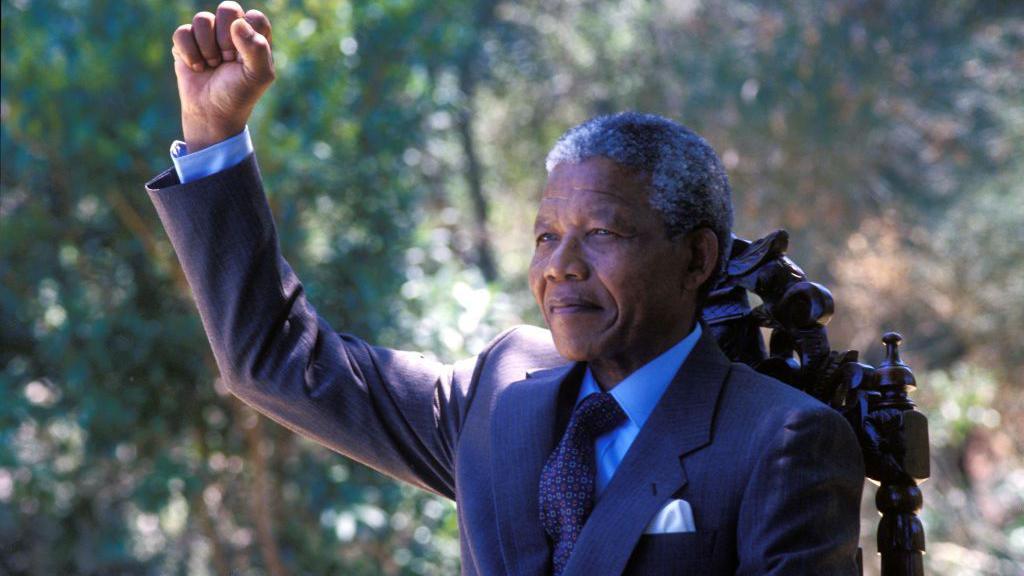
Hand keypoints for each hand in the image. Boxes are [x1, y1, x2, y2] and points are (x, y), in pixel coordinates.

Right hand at [171, 2, 273, 151]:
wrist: (212, 113)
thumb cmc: (239, 93)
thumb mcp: (258, 76)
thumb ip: (257, 48)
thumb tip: (238, 23)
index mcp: (255, 35)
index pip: (254, 17)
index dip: (247, 37)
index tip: (244, 59)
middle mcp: (232, 30)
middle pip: (227, 9)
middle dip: (225, 39)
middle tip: (227, 60)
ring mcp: (208, 34)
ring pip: (202, 19)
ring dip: (207, 48)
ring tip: (212, 65)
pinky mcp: (186, 41)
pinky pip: (182, 32)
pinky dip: (189, 53)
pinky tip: (197, 67)